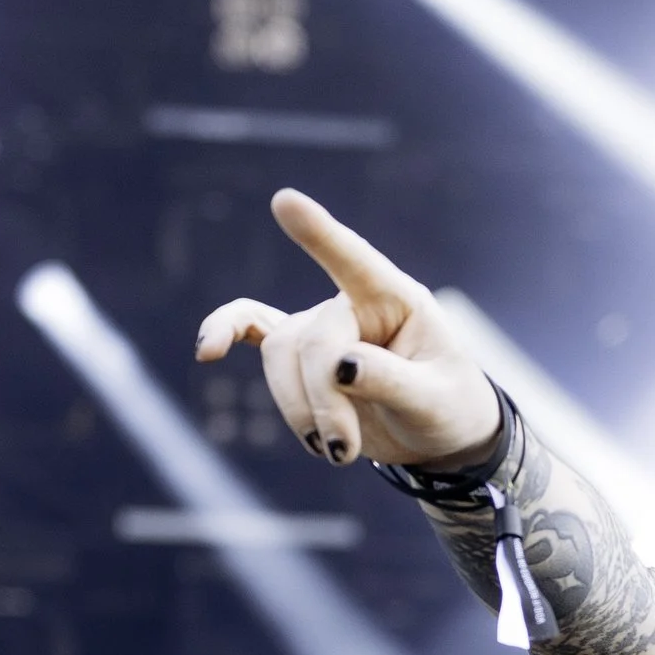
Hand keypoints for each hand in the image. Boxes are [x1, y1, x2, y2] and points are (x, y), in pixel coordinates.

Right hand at [195, 189, 499, 467]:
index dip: (320, 236)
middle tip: (344, 452)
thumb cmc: (447, 408)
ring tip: (334, 452)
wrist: (438, 436)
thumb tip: (340, 367)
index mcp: (397, 300)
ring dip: (297, 410)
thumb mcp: (433, 401)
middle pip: (309, 342)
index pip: (356, 262)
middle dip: (319, 400)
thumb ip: (391, 381)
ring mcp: (323, 328)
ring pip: (279, 356)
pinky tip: (207, 350)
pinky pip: (253, 331)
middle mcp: (355, 306)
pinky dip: (226, 334)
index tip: (284, 202)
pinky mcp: (302, 357)